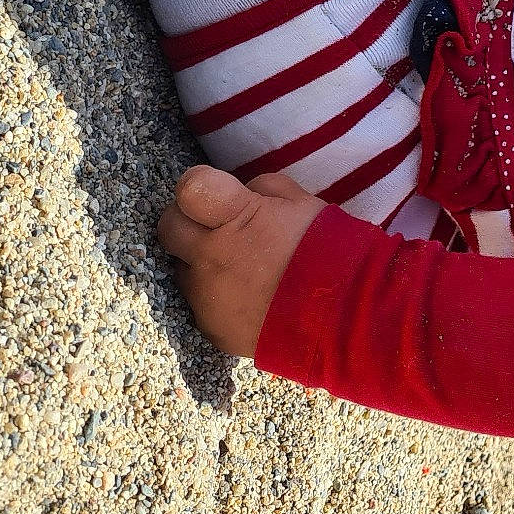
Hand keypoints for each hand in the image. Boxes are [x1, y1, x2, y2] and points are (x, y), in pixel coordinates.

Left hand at [156, 165, 326, 357]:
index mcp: (236, 218)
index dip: (199, 185)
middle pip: (168, 227)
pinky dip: (219, 298)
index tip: (215, 192)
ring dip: (203, 263)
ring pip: (183, 269)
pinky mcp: (211, 329)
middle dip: (189, 221)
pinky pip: (201, 305)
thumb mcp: (304, 203)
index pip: (189, 188)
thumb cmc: (328, 251)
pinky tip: (251, 297)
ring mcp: (207, 297)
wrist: (345, 316)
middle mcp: (211, 257)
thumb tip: (243, 193)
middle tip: (219, 227)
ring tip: (244, 269)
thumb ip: (264, 190)